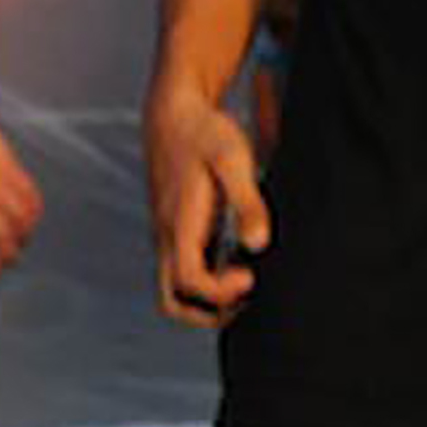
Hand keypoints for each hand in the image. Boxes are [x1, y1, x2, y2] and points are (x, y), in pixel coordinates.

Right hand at [143, 83, 269, 328]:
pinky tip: (237, 262)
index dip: (221, 292)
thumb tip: (259, 243)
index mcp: (179, 223)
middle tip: (245, 297)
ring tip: (245, 281)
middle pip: (171, 302)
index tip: (251, 274)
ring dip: (208, 300)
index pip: (188, 282)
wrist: (174, 112)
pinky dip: (207, 282)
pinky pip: (183, 273)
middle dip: (208, 314)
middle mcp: (167, 236)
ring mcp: (168, 237)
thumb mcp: (233, 159)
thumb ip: (247, 202)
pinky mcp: (174, 232)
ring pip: (174, 292)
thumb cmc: (204, 133)